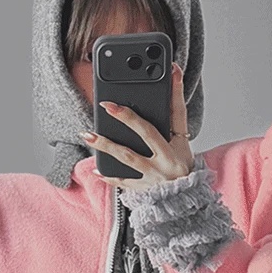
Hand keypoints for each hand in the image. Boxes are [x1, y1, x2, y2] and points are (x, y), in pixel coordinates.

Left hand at [83, 62, 193, 191]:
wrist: (184, 202)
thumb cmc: (180, 168)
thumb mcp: (182, 144)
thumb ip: (173, 118)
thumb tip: (166, 83)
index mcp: (178, 145)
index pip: (177, 113)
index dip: (174, 92)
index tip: (172, 69)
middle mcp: (166, 160)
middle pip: (146, 134)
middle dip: (127, 118)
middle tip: (107, 104)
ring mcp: (153, 176)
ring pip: (128, 158)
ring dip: (106, 146)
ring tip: (88, 135)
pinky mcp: (143, 190)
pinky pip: (123, 182)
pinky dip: (109, 176)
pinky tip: (95, 169)